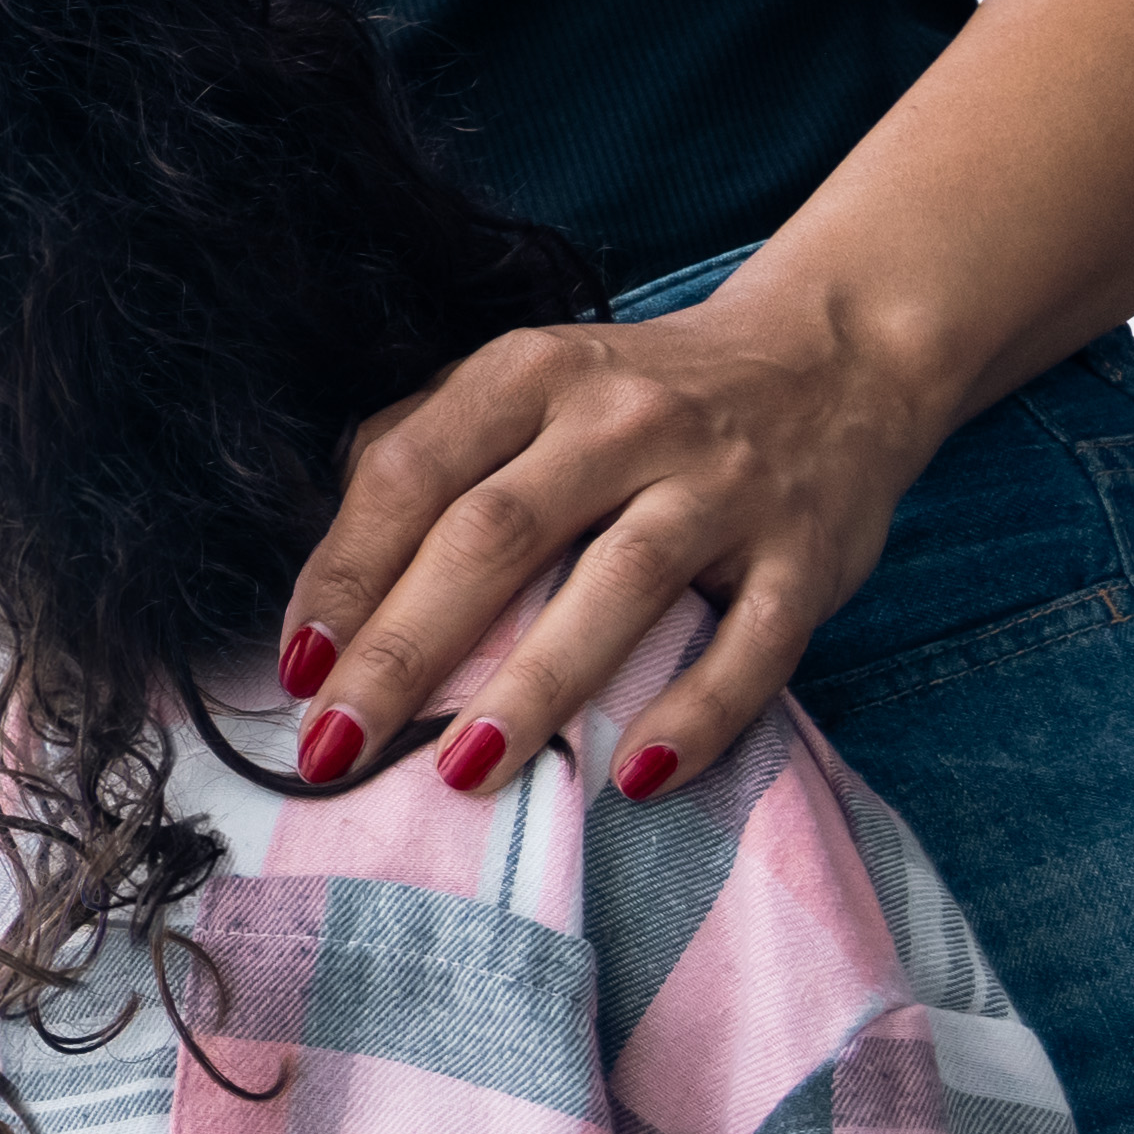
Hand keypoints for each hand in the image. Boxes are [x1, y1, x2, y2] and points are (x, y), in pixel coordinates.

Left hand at [277, 270, 954, 809]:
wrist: (836, 356)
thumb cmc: (639, 396)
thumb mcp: (527, 383)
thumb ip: (428, 446)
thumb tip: (331, 572)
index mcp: (534, 373)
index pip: (414, 473)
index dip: (345, 573)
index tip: (298, 666)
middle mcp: (626, 420)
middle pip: (495, 535)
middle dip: (404, 647)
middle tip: (338, 744)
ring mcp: (724, 485)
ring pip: (616, 587)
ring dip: (533, 687)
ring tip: (461, 771)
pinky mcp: (807, 553)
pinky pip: (753, 644)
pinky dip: (697, 714)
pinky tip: (635, 777)